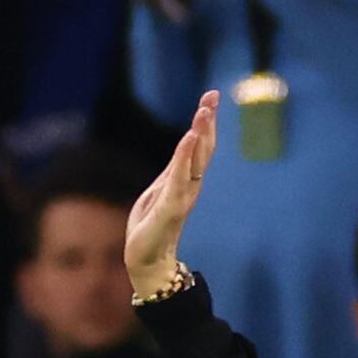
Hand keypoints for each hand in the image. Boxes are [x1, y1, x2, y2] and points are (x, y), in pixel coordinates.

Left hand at [125, 91, 217, 295]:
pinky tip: (189, 138)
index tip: (210, 97)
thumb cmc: (149, 228)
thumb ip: (170, 174)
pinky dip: (186, 157)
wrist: (145, 261)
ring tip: (204, 110)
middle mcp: (188, 185)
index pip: (197, 146)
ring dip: (200, 133)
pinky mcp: (171, 206)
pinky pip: (180, 177)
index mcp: (183, 180)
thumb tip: (181, 155)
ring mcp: (182, 195)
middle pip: (202, 148)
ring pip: (195, 159)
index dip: (204, 122)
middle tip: (213, 95)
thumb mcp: (157, 193)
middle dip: (207, 121)